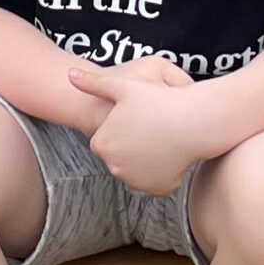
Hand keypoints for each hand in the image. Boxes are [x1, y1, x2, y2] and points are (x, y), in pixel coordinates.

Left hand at [67, 62, 206, 194]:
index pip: (104, 137)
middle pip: (119, 154)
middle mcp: (115, 167)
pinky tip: (169, 151)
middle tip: (151, 124)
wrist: (194, 121)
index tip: (136, 115)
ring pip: (136, 167)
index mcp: (102, 144)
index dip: (119, 124)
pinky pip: (154, 178)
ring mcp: (136, 181)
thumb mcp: (123, 86)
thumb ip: (94, 83)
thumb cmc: (158, 101)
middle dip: (130, 142)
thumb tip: (69, 75)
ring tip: (161, 135)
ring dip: (144, 156)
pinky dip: (159, 169)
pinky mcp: (157, 189)